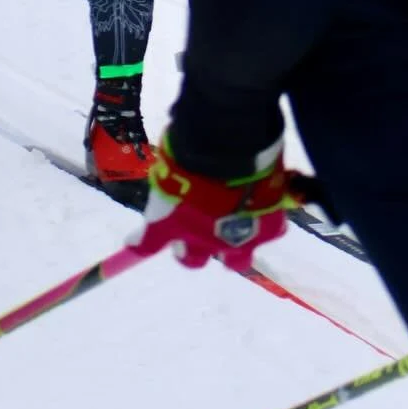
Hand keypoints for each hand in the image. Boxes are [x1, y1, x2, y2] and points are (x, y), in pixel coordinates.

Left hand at [133, 133, 294, 272]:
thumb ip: (165, 183)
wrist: (228, 148)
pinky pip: (272, 230)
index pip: (147, 244)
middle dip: (195, 248)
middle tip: (199, 233)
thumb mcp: (167, 166)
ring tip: (237, 229)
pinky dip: (269, 219)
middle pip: (194, 260)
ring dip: (234, 246)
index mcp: (170, 223)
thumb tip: (161, 178)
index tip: (135, 246)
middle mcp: (203, 240)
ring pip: (237, 259)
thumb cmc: (188, 152)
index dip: (140, 248)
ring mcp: (237, 239)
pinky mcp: (269, 228)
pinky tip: (269, 204)